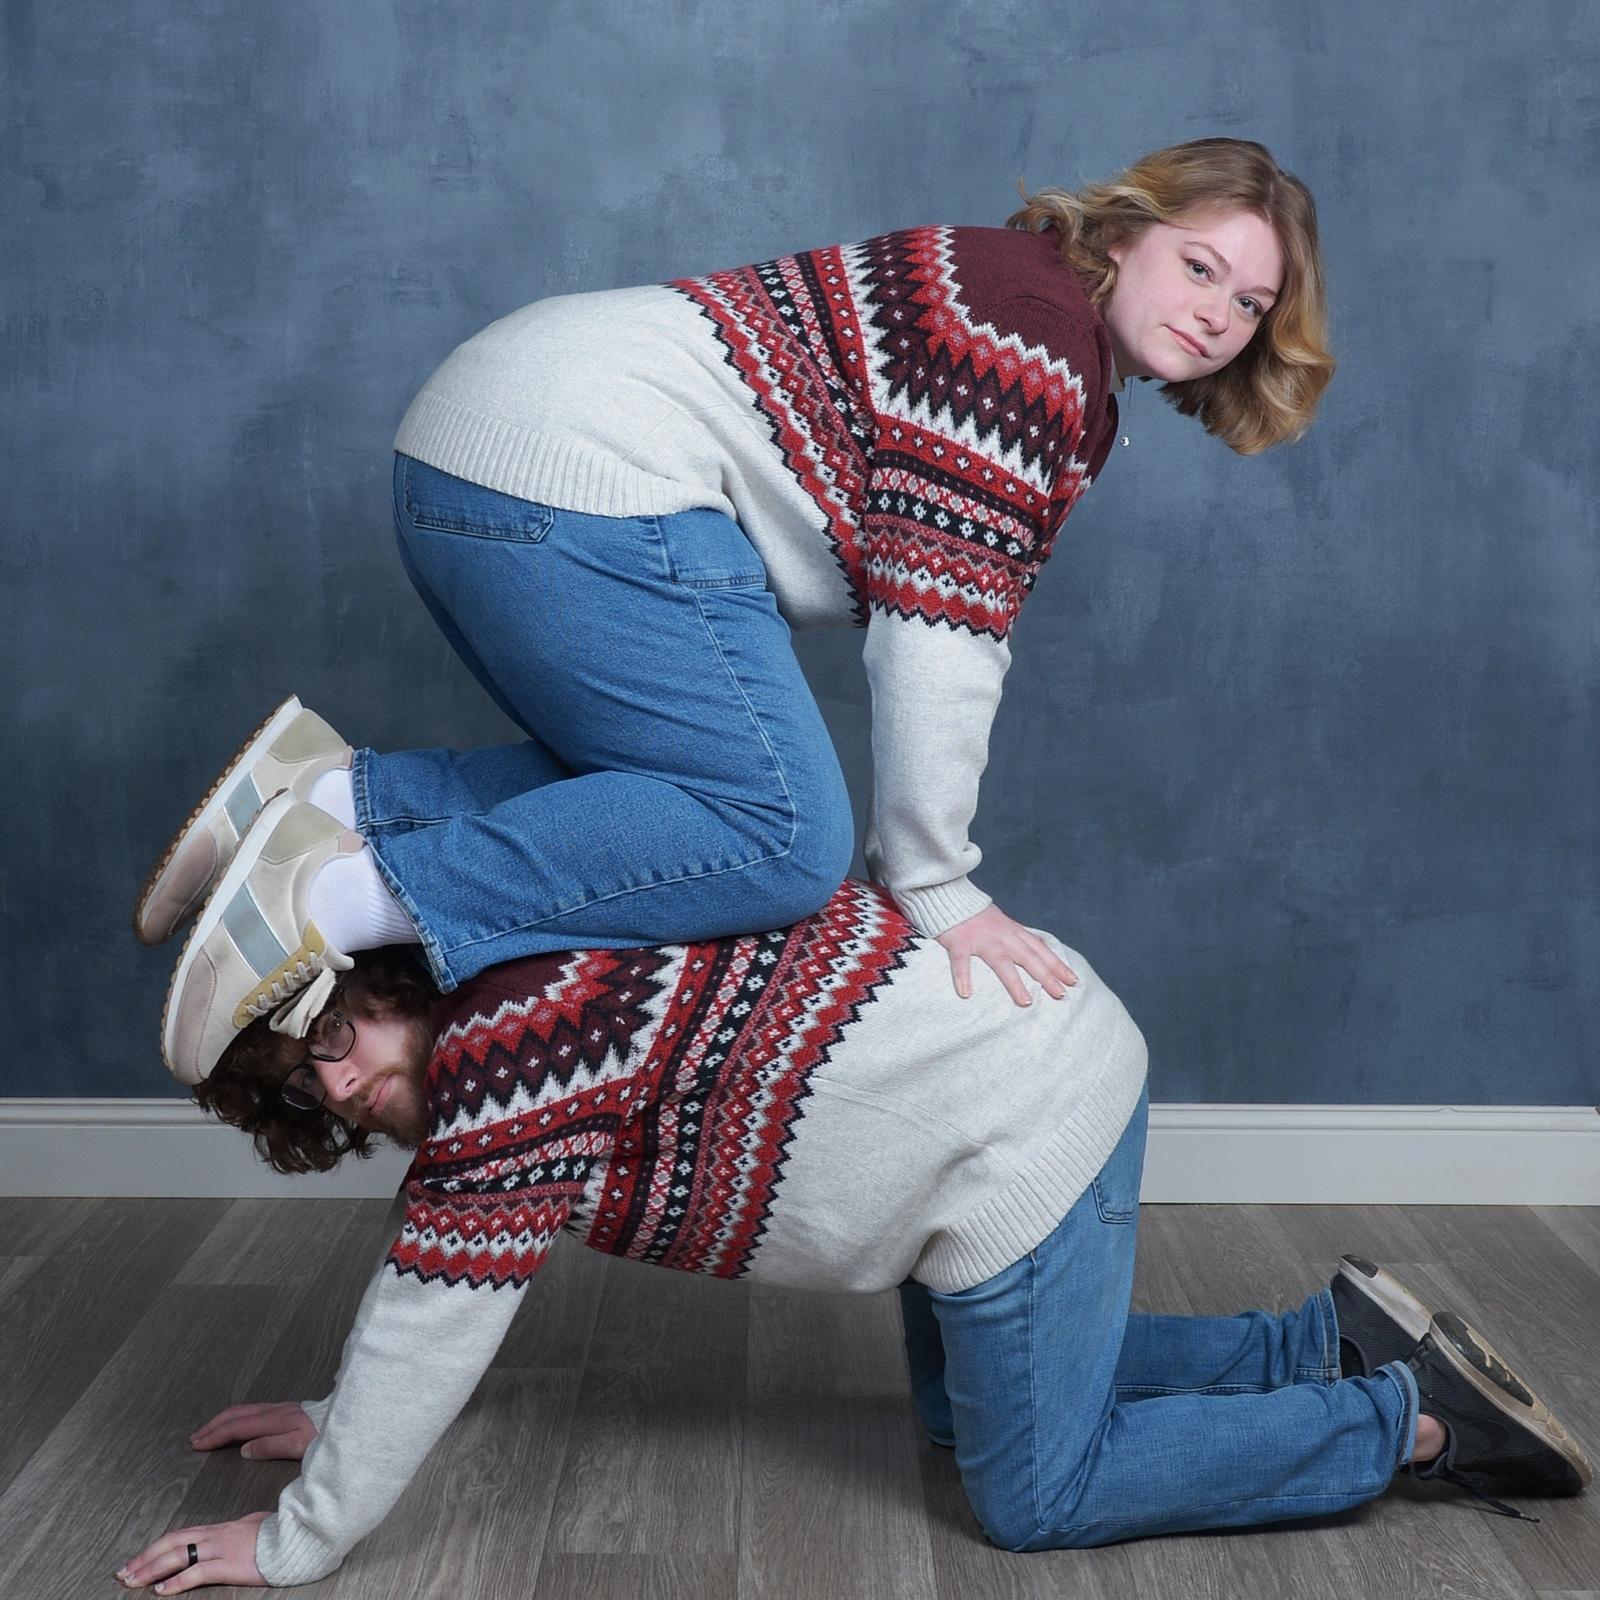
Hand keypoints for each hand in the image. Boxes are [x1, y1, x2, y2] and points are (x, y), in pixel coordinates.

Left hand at [114, 1511, 268, 1591]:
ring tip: (133, 1581)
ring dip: (151, 1569)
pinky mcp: (229, 1565)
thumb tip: (240, 1527)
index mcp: (220, 1528)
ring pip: (178, 1555)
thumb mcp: (256, 1525)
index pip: (180, 1536)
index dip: (156, 1548)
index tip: (137, 1560)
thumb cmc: (281, 1533)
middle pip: (172, 1542)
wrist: (298, 1536)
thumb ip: (242, 1527)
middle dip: (144, 1558)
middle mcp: (216, 1536)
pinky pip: (197, 1572)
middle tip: (123, 1572)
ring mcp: (221, 1549)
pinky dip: (175, 1582)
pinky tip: (161, 1591)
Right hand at [189, 1399, 317, 1461]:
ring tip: (209, 1431)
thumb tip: (244, 1450)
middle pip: (237, 1414)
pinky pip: (254, 1411)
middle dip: (214, 1425)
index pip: (237, 1427)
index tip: (197, 1445)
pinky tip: (237, 1424)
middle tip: (195, 1438)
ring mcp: (281, 1408)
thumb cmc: (324, 1436)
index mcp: (274, 1420)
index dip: (215, 1435)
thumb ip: (271, 1447)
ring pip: (244, 1410)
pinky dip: (237, 1417)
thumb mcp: (298, 1446)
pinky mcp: (287, 1410)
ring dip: (224, 1420)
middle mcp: (275, 1411)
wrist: (348, 1420)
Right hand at [933, 903, 1078, 1005]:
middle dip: (1046, 976)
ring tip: (1026, 1002)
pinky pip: (961, 961)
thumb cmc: (976, 914)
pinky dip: (963, 976)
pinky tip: (966, 993)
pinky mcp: (959, 941)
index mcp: (1013, 931)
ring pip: (1001, 962)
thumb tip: (1037, 951)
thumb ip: (1018, 937)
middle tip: (1061, 995)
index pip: (1041, 950)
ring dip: (1015, 982)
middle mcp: (1002, 935)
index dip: (1057, 965)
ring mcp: (981, 939)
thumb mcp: (1003, 922)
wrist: (950, 894)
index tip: (1073, 981)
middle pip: (1028, 957)